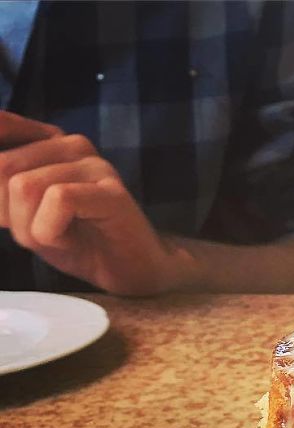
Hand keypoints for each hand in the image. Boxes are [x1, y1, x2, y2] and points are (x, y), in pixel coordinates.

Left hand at [0, 111, 182, 294]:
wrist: (133, 272)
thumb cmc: (78, 244)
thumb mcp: (21, 214)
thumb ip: (0, 187)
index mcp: (47, 141)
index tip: (5, 213)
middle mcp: (71, 144)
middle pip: (2, 166)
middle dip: (8, 214)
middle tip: (39, 236)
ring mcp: (95, 165)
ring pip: (26, 186)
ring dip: (31, 229)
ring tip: (61, 240)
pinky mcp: (112, 192)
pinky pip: (59, 200)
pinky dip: (51, 232)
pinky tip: (71, 243)